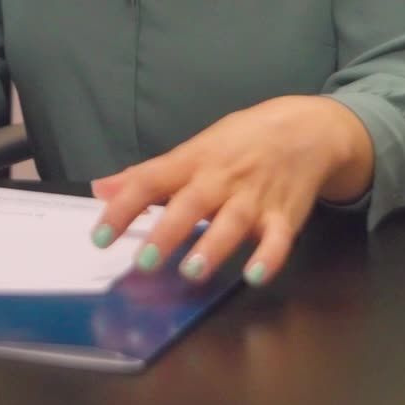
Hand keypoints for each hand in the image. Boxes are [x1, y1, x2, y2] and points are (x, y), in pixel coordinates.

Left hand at [90, 96, 373, 287]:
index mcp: (193, 161)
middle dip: (168, 232)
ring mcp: (255, 198)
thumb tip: (100, 190)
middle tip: (144, 261)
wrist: (304, 129)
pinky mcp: (285, 216)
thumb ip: (147, 175)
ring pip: (233, 222)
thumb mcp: (193, 150)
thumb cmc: (240, 142)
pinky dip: (269, 257)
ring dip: (213, 247)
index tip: (99, 237)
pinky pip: (279, 239)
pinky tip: (255, 276)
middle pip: (191, 203)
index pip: (151, 181)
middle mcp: (221, 179)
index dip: (123, 208)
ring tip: (191, 271)